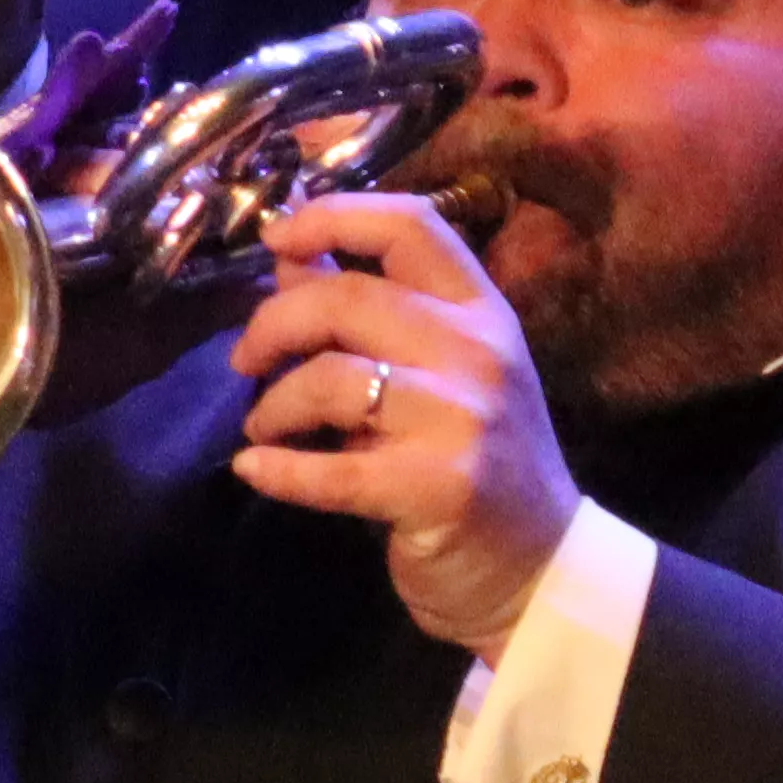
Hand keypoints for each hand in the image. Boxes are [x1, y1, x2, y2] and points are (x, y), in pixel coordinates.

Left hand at [226, 193, 576, 652]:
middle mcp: (478, 351)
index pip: (409, 226)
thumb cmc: (473, 460)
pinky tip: (254, 470)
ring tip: (264, 428)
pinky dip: (278, 470)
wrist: (537, 567)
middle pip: (346, 298)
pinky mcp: (439, 487)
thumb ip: (362, 311)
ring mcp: (464, 419)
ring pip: (332, 378)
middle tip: (245, 362)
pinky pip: (331, 471)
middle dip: (272, 325)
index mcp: (480, 311)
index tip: (275, 236)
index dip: (331, 216)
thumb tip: (287, 253)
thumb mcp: (431, 371)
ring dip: (274, 405)